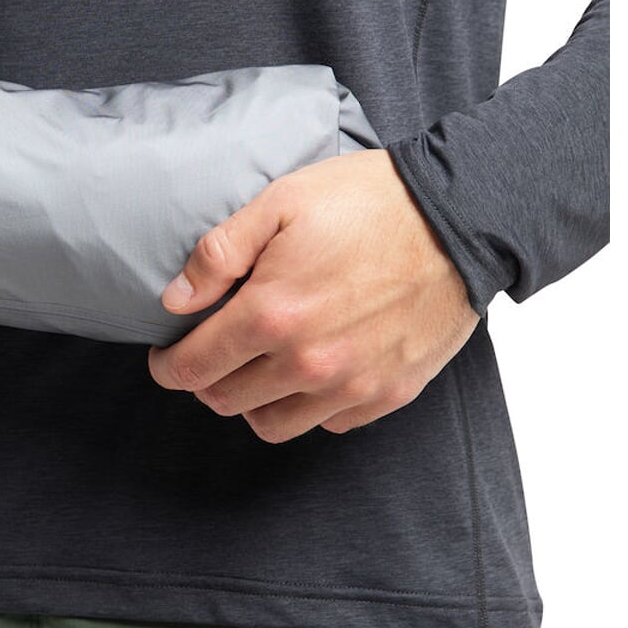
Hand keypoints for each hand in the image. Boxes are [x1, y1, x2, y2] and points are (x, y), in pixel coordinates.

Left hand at [146, 149, 479, 441]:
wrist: (460, 217)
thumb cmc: (368, 202)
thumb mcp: (280, 201)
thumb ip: (219, 253)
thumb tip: (176, 300)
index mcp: (271, 315)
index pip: (193, 367)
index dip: (168, 366)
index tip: (166, 355)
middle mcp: (307, 362)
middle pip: (224, 400)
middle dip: (204, 381)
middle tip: (208, 354)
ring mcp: (351, 385)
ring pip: (271, 425)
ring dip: (250, 402)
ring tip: (253, 369)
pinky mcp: (387, 394)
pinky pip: (326, 424)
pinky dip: (306, 407)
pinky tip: (306, 373)